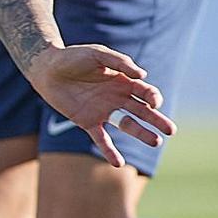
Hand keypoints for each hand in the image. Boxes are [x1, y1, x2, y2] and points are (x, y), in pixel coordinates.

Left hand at [25, 44, 174, 167]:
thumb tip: (142, 75)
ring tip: (156, 142)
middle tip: (171, 130)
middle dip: (157, 120)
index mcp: (122, 81)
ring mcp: (103, 111)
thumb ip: (119, 62)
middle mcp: (116, 97)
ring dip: (141, 134)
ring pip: (127, 124)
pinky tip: (118, 163)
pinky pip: (101, 139)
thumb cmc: (73, 57)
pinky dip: (110, 151)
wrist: (47, 69)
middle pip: (142, 111)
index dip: (152, 97)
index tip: (154, 101)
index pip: (144, 91)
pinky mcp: (87, 122)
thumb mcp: (97, 54)